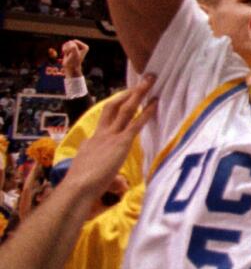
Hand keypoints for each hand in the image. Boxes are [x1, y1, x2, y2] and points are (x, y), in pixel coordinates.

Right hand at [61, 40, 89, 78]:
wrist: (70, 68)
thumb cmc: (73, 62)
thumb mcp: (74, 53)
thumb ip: (73, 46)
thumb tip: (70, 42)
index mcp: (85, 47)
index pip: (75, 41)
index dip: (71, 47)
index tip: (73, 54)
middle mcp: (81, 46)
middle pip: (70, 42)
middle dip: (68, 48)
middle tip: (70, 55)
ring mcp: (76, 47)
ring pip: (67, 43)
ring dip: (65, 49)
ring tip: (68, 54)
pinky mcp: (71, 49)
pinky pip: (64, 45)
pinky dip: (63, 49)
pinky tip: (65, 54)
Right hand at [62, 75, 156, 195]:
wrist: (77, 187)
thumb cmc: (81, 187)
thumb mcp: (89, 173)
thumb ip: (102, 172)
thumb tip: (114, 182)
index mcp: (90, 142)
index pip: (103, 122)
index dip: (114, 110)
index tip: (123, 101)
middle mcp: (100, 134)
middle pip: (113, 107)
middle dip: (127, 93)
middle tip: (140, 81)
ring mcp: (110, 136)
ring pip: (126, 109)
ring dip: (138, 93)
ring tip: (150, 80)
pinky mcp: (121, 142)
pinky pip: (136, 123)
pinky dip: (147, 111)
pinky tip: (156, 102)